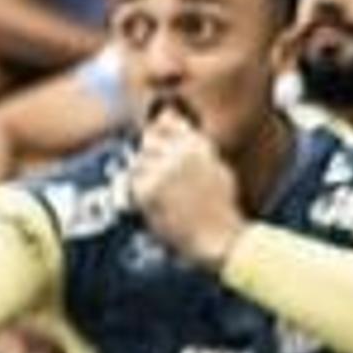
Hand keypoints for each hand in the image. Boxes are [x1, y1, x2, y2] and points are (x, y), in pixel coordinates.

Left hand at [126, 108, 244, 269]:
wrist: (219, 238)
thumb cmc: (218, 205)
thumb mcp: (215, 167)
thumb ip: (191, 142)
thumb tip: (168, 114)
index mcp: (197, 144)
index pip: (165, 121)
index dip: (159, 133)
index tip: (162, 147)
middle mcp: (179, 153)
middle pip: (148, 141)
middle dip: (151, 157)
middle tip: (166, 180)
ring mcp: (161, 170)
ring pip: (138, 162)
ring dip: (145, 177)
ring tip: (167, 196)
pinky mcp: (147, 189)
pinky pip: (133, 183)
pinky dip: (140, 194)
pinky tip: (159, 205)